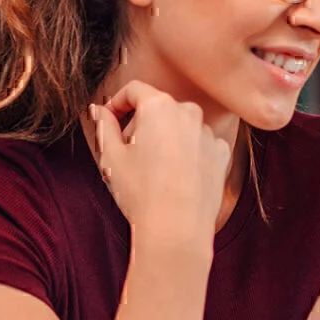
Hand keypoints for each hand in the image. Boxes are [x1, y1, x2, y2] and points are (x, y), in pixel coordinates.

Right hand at [90, 81, 231, 249]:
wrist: (177, 229)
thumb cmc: (141, 193)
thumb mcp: (111, 157)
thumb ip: (104, 126)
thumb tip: (99, 110)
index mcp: (158, 106)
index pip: (134, 90)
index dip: (117, 103)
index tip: (109, 119)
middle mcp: (188, 112)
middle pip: (158, 108)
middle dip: (140, 124)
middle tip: (126, 153)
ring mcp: (208, 133)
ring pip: (180, 127)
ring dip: (165, 139)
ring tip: (152, 170)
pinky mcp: (221, 154)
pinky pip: (199, 145)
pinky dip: (187, 154)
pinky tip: (175, 178)